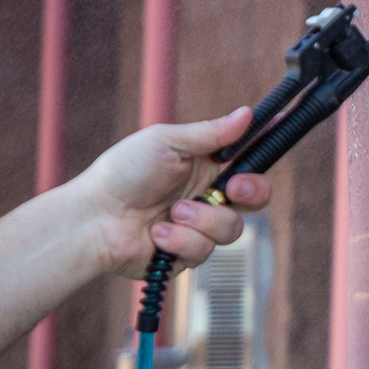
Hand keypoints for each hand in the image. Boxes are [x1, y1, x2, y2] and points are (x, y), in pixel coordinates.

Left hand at [66, 109, 272, 279]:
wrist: (93, 219)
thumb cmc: (123, 173)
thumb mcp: (166, 142)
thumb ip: (210, 133)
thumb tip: (247, 113)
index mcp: (209, 166)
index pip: (251, 160)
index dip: (265, 155)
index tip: (275, 140)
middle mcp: (209, 197)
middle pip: (257, 198)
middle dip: (251, 193)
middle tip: (232, 189)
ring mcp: (200, 227)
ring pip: (232, 228)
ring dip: (201, 219)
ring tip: (170, 213)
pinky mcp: (187, 254)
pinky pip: (204, 251)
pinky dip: (180, 240)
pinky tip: (157, 233)